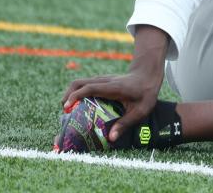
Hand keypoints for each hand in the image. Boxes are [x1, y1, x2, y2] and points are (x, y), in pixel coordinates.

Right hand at [61, 26, 170, 142]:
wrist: (148, 74)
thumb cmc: (145, 93)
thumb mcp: (141, 111)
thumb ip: (126, 123)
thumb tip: (110, 139)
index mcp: (113, 88)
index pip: (90, 88)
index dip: (76, 96)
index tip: (66, 106)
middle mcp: (105, 81)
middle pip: (79, 82)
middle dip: (67, 95)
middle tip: (64, 111)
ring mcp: (102, 80)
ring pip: (81, 82)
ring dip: (71, 93)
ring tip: (67, 110)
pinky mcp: (102, 81)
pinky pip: (85, 84)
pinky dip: (77, 93)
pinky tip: (78, 105)